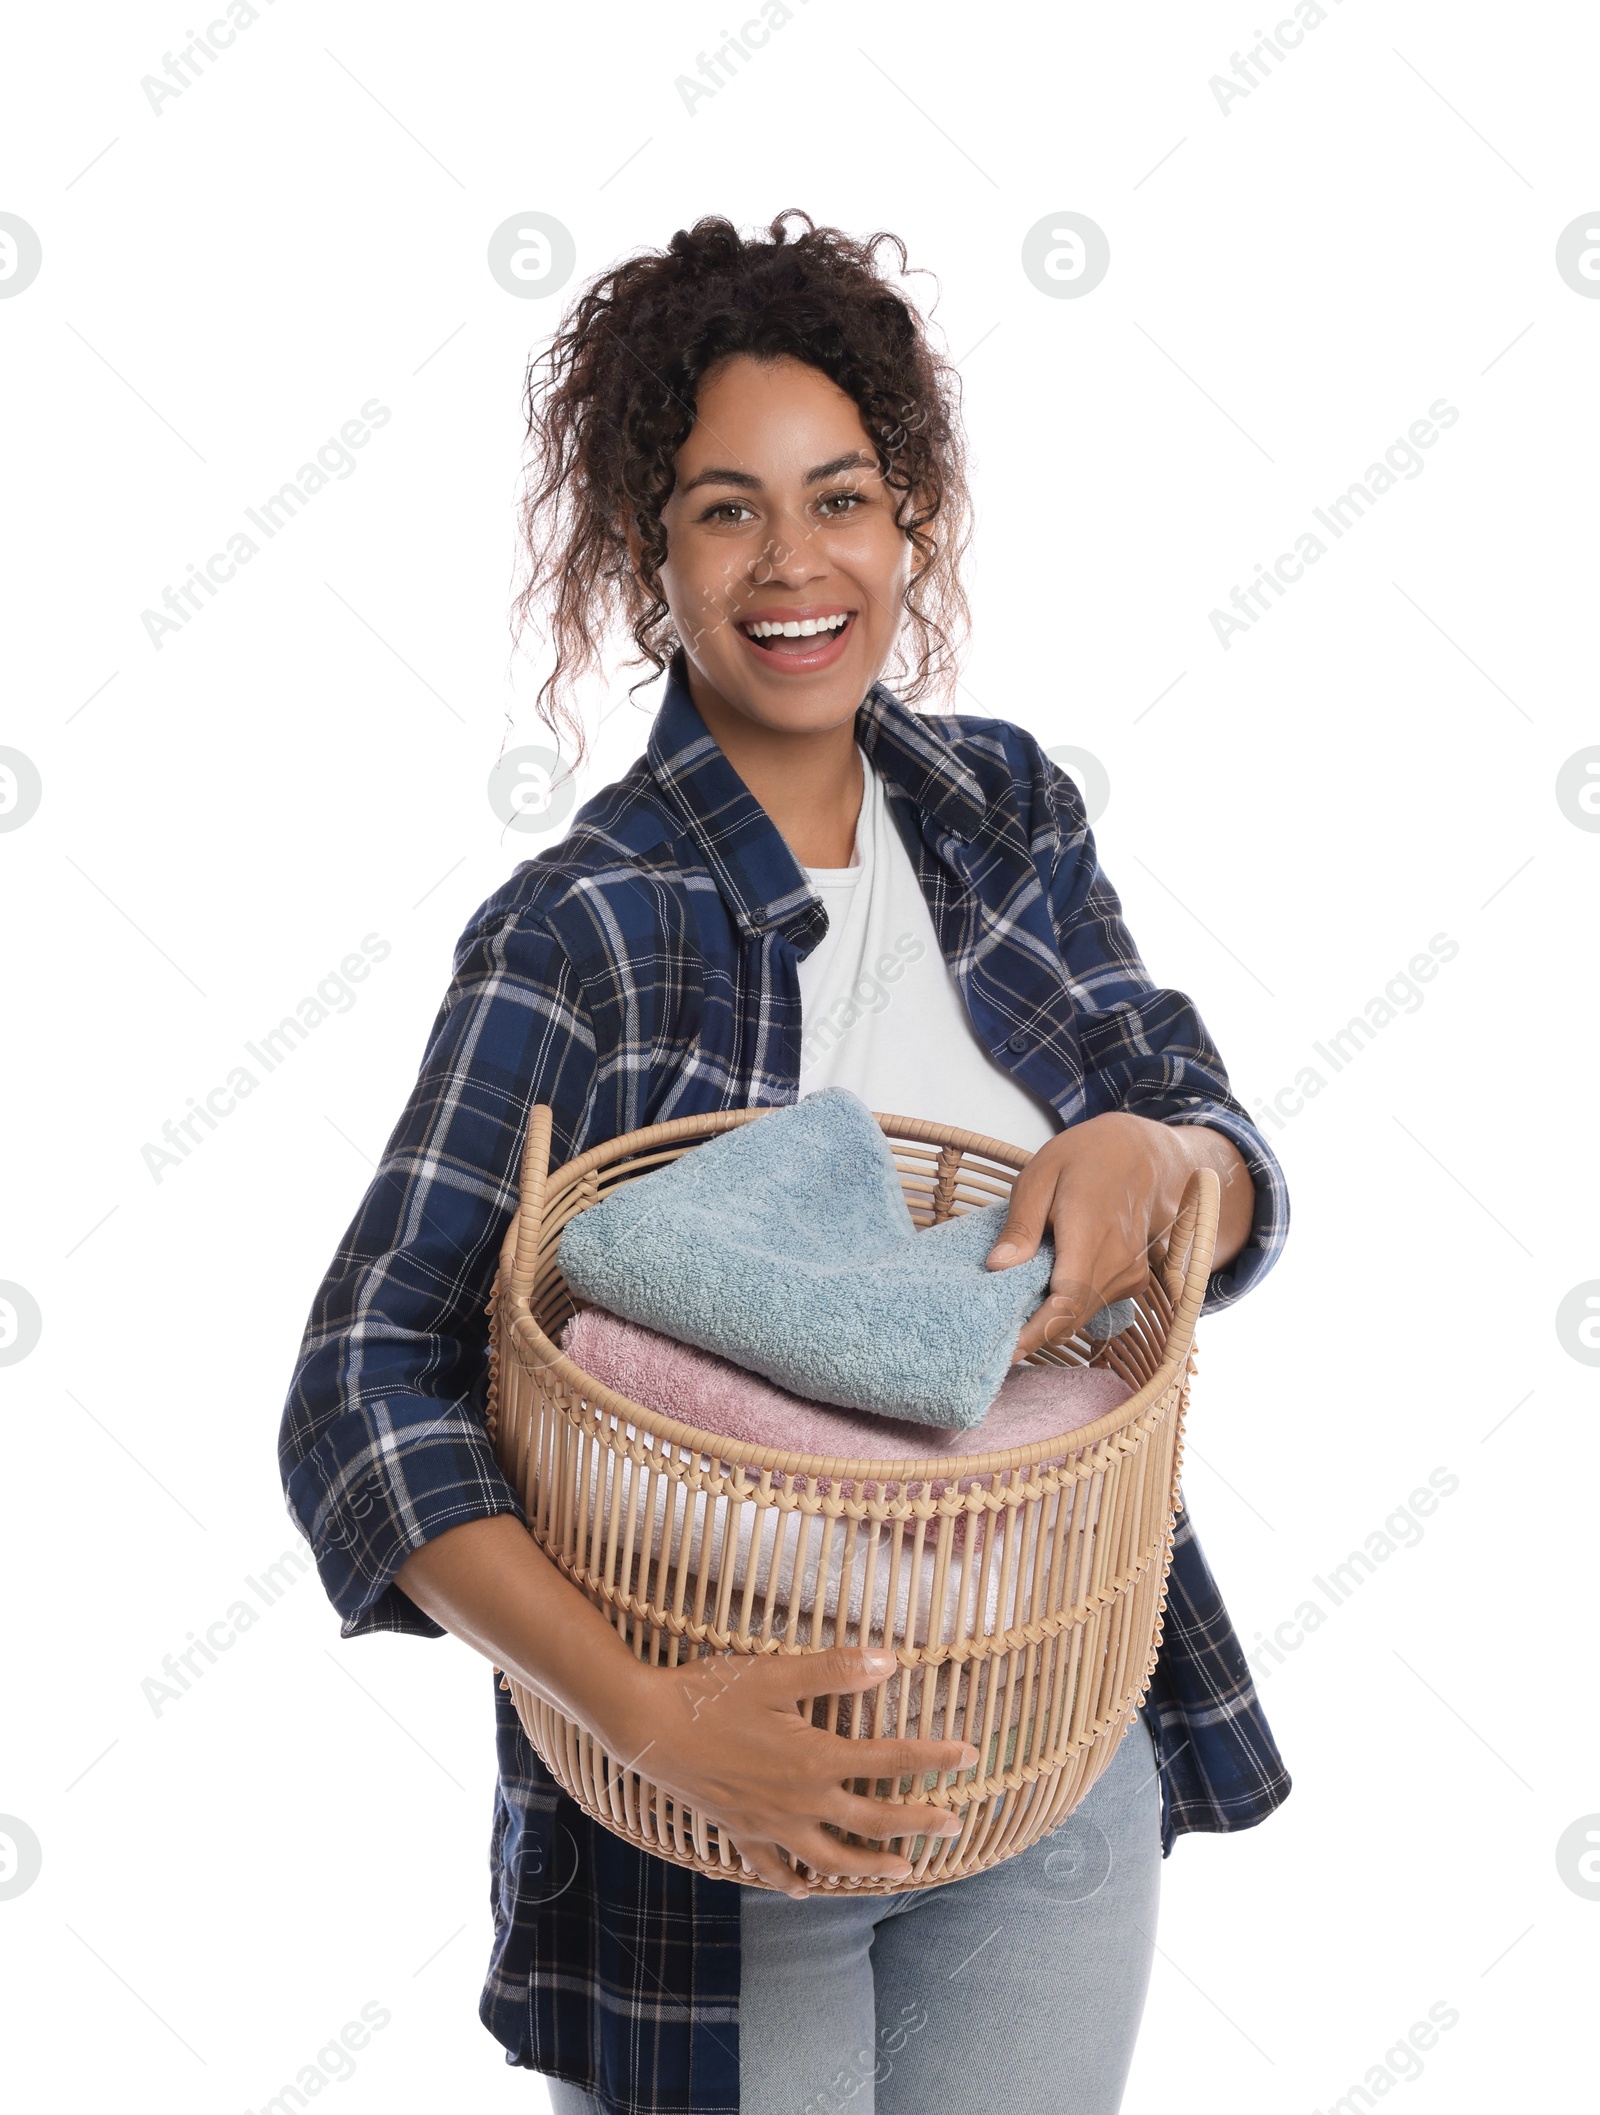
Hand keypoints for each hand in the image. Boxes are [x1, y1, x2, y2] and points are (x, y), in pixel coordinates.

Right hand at [604, 1645, 978, 1896]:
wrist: (646, 1726)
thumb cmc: (710, 1692)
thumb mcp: (775, 1672)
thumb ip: (834, 1670)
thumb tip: (890, 1661)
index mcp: (815, 1759)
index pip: (890, 1761)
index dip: (934, 1759)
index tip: (969, 1756)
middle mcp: (800, 1801)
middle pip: (874, 1822)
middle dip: (920, 1824)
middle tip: (955, 1825)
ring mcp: (770, 1823)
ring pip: (831, 1859)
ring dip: (870, 1866)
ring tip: (901, 1869)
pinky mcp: (739, 1831)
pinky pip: (773, 1868)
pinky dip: (794, 1881)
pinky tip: (807, 1887)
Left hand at [984, 1111, 1251, 1360]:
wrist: (1138, 1152)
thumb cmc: (1083, 1158)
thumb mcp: (1039, 1175)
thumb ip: (1021, 1224)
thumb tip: (998, 1267)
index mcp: (1091, 1234)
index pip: (1065, 1301)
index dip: (1034, 1332)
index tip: (1004, 1351)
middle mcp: (1118, 1261)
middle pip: (1072, 1317)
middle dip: (1033, 1333)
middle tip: (993, 1339)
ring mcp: (1130, 1273)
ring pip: (1082, 1315)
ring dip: (1049, 1320)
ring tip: (1013, 1315)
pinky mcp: (1133, 1279)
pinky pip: (1094, 1305)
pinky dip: (1068, 1308)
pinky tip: (1044, 1293)